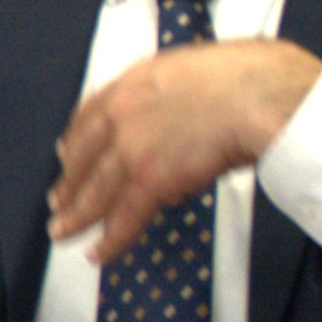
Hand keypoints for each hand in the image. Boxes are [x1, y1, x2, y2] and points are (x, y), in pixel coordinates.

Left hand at [48, 36, 321, 268]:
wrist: (261, 94)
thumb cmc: (252, 77)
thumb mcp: (201, 68)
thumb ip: (181, 91)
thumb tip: (193, 108)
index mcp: (137, 81)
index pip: (90, 113)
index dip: (75, 139)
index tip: (67, 152)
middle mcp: (124, 113)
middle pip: (83, 155)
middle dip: (69, 182)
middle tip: (60, 200)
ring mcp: (133, 147)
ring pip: (94, 190)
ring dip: (77, 216)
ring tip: (66, 231)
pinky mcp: (149, 179)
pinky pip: (122, 217)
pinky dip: (110, 240)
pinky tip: (100, 253)